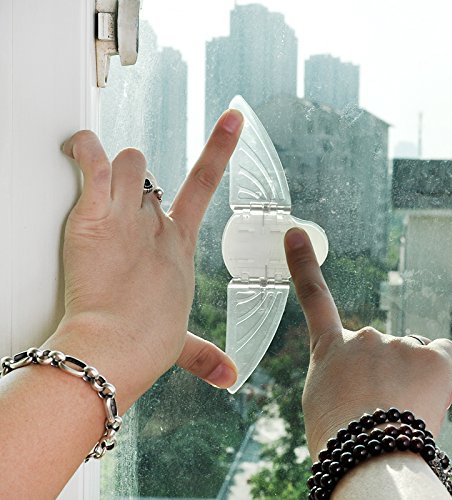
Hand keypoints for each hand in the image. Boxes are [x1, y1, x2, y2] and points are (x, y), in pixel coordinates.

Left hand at [51, 109, 242, 407]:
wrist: (119, 348)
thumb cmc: (149, 344)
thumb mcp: (181, 343)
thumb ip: (204, 356)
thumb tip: (230, 378)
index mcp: (179, 246)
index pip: (204, 186)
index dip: (219, 150)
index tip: (230, 122)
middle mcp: (158, 224)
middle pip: (151, 179)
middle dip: (136, 186)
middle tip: (120, 210)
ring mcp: (129, 216)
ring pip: (128, 165)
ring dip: (116, 169)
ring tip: (102, 185)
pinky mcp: (97, 216)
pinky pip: (93, 166)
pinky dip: (84, 151)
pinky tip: (78, 147)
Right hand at [283, 228, 451, 458]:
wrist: (368, 461)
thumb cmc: (341, 439)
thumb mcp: (323, 401)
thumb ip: (340, 373)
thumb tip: (360, 376)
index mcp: (329, 349)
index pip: (313, 297)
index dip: (303, 264)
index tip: (295, 234)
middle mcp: (361, 337)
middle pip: (382, 350)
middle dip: (385, 374)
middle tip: (378, 409)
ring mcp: (396, 342)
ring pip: (412, 358)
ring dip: (410, 381)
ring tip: (398, 414)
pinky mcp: (430, 354)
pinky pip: (441, 355)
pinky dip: (440, 374)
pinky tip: (426, 397)